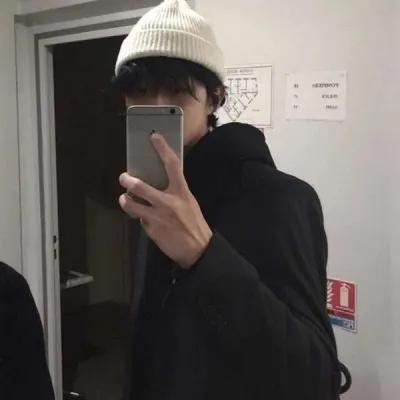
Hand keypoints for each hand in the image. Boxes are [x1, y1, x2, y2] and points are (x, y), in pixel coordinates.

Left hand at [119, 134, 211, 268]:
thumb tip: (159, 187)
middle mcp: (167, 202)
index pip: (172, 165)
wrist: (197, 249)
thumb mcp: (189, 203)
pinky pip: (140, 220)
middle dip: (128, 180)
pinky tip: (147, 220)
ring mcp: (157, 216)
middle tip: (124, 177)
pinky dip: (141, 218)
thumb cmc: (195, 224)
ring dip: (126, 200)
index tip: (154, 137)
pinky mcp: (150, 229)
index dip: (163, 149)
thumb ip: (175, 193)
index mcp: (181, 192)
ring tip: (125, 199)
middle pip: (140, 187)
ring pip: (132, 204)